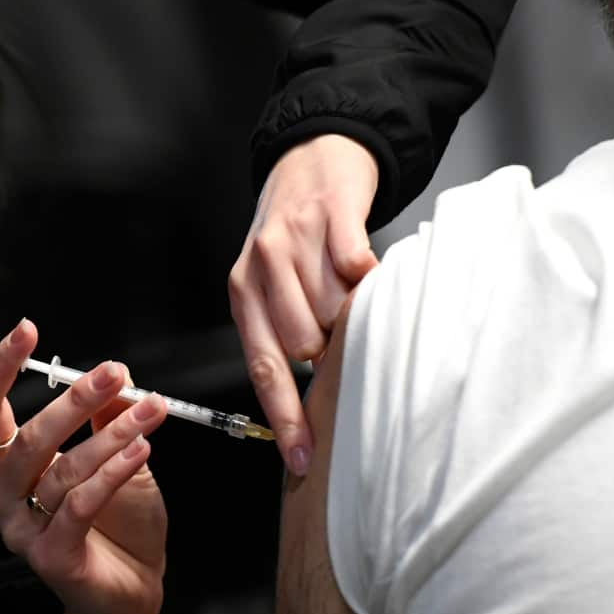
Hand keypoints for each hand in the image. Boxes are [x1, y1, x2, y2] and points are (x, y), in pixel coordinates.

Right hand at [0, 319, 168, 613]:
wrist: (133, 589)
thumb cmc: (119, 520)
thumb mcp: (115, 457)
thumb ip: (106, 420)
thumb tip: (114, 374)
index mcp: (7, 467)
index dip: (0, 367)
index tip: (28, 328)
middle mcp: (3, 498)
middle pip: (26, 438)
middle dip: (74, 400)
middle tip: (116, 372)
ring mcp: (22, 532)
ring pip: (63, 470)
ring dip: (113, 435)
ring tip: (152, 411)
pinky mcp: (50, 558)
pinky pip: (80, 505)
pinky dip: (113, 472)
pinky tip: (142, 449)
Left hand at [229, 134, 378, 475]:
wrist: (312, 154)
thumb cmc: (294, 232)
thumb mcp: (271, 283)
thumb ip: (283, 331)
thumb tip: (312, 400)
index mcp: (243, 293)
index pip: (262, 369)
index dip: (284, 418)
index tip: (302, 460)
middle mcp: (261, 266)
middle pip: (303, 344)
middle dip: (329, 350)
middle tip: (342, 329)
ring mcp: (295, 238)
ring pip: (334, 310)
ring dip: (352, 312)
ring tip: (349, 289)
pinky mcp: (331, 213)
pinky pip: (359, 266)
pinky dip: (371, 277)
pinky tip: (365, 268)